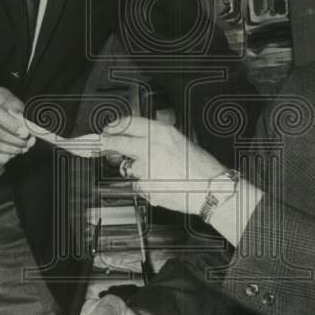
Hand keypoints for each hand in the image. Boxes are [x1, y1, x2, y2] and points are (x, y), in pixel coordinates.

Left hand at [100, 117, 225, 214]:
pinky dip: (147, 187)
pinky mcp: (146, 187)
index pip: (129, 124)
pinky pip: (139, 186)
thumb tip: (139, 140)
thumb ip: (159, 139)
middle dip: (107, 144)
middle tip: (102, 146)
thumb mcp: (182, 142)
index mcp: (162, 132)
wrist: (211, 190)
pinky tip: (163, 186)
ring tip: (160, 175)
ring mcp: (146, 169)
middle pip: (118, 143)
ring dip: (139, 171)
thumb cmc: (202, 167)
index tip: (108, 129)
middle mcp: (151, 147)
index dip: (115, 127)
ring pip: (131, 168)